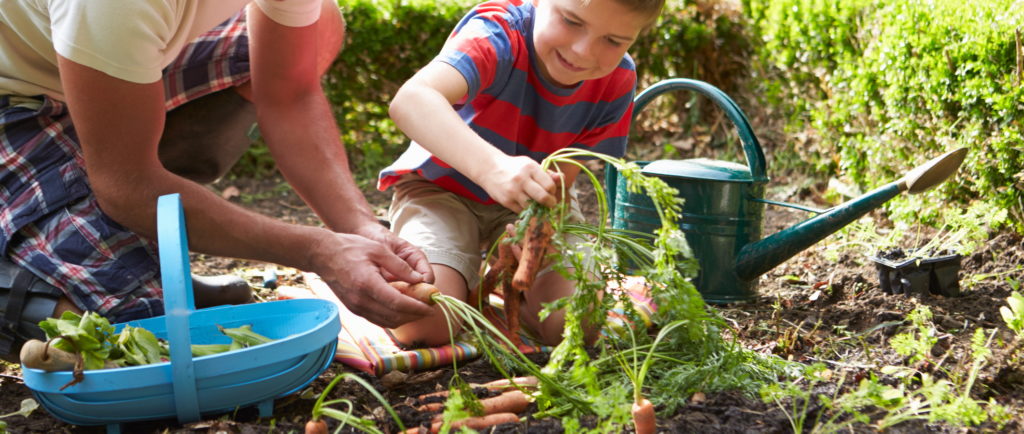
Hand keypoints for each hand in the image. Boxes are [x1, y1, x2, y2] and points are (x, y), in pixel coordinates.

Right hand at [309, 232, 433, 327]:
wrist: (323, 255)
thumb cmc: (351, 247)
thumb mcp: (378, 250)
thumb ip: (400, 266)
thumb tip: (420, 279)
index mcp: (368, 284)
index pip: (398, 304)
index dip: (417, 308)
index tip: (431, 307)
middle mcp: (361, 301)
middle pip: (395, 317)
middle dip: (415, 315)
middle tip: (430, 309)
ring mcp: (356, 308)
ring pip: (387, 322)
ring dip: (405, 319)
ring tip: (419, 309)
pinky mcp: (354, 309)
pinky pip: (378, 319)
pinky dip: (393, 318)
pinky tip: (403, 309)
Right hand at [479, 156, 562, 212]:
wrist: (490, 169)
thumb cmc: (514, 167)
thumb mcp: (530, 164)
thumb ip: (546, 173)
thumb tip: (562, 178)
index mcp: (530, 168)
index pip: (549, 185)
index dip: (553, 191)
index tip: (551, 192)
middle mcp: (521, 180)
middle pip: (543, 198)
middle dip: (550, 203)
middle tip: (550, 203)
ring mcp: (513, 192)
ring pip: (533, 207)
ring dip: (538, 208)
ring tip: (538, 204)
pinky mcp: (506, 201)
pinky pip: (522, 211)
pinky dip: (527, 210)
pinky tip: (526, 205)